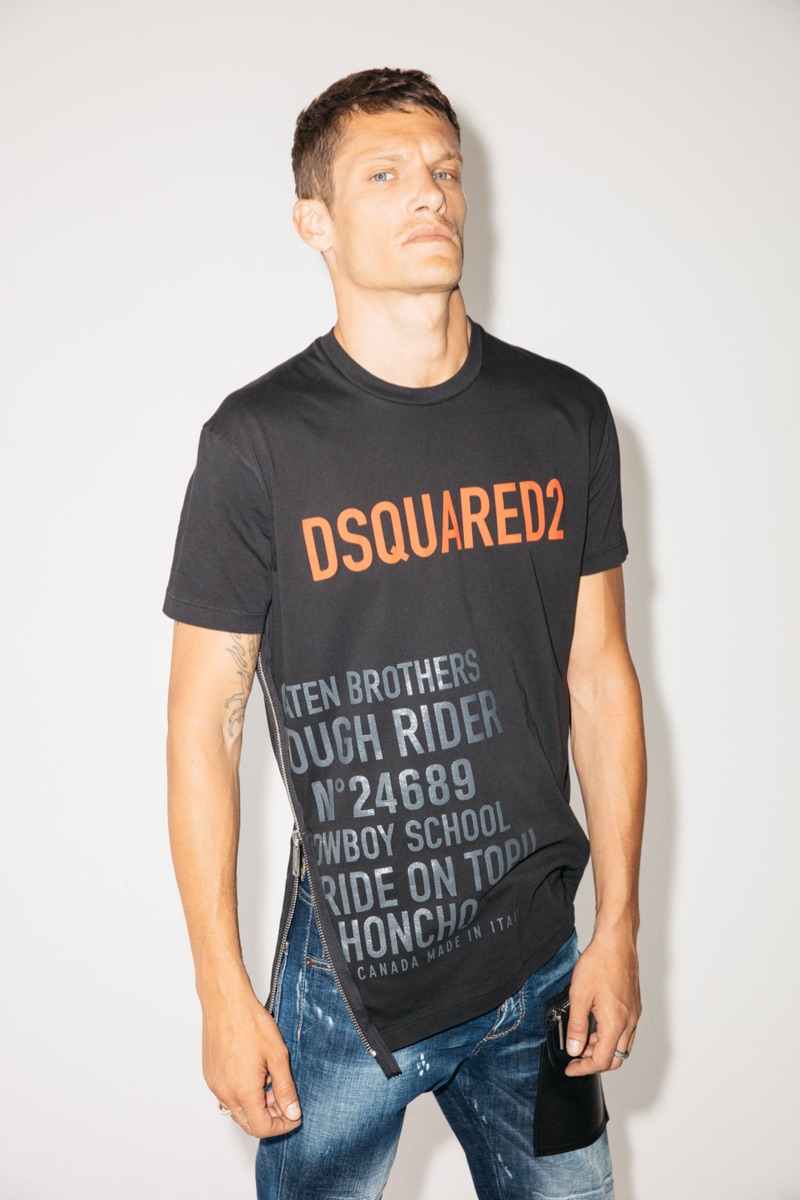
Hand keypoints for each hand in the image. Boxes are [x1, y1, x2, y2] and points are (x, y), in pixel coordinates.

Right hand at [202, 992, 301, 1136]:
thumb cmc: (250, 1022)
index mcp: (243, 1091)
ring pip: (237, 1110)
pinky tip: (255, 1072)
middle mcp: (224, 1093)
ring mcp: (214, 1084)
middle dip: (270, 1117)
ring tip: (270, 1079)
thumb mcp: (278, 1056)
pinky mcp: (210, 1075)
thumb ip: (286, 1089)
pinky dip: (243, 1093)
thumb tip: (292, 1113)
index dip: (282, 1126)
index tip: (294, 1115)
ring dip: (256, 1105)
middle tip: (284, 1099)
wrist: (225, 1001)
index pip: (262, 1128)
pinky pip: (227, 1095)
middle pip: (248, 1124)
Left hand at [563, 930, 640, 1076]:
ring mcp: (634, 1014)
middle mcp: (629, 1022)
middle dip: (595, 1061)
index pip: (603, 1060)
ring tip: (582, 1039)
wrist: (616, 942)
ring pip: (622, 1046)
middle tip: (576, 1057)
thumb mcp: (579, 996)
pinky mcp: (634, 1006)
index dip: (584, 1068)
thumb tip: (573, 1049)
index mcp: (616, 1023)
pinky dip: (610, 1036)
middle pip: (616, 1058)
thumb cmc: (599, 963)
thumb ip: (576, 1026)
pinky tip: (595, 1024)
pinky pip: (625, 1032)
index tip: (570, 1067)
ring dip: (603, 1048)